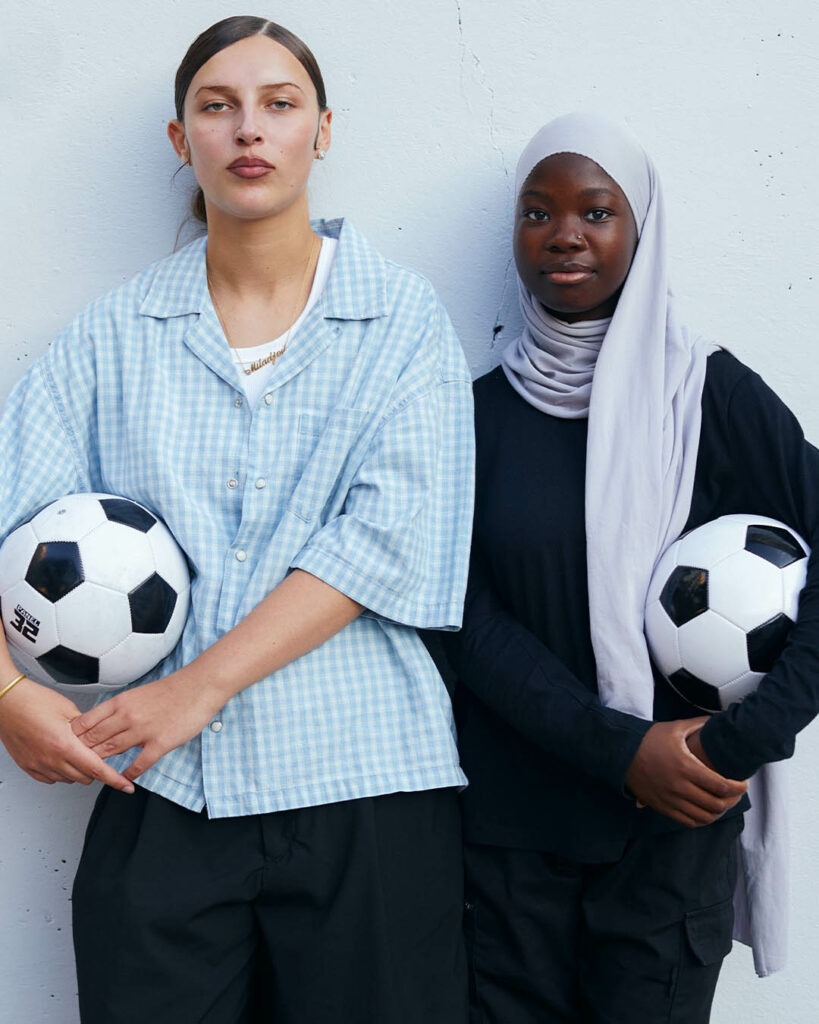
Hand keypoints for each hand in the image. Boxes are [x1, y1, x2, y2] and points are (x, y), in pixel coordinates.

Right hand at [0, 677, 133, 790]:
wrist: (7, 703)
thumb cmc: (33, 701)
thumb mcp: (68, 709)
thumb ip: (86, 727)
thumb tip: (98, 735)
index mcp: (64, 745)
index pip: (96, 769)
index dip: (114, 779)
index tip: (126, 786)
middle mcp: (51, 759)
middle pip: (85, 777)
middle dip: (96, 770)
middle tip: (98, 755)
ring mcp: (38, 765)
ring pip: (68, 779)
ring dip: (78, 771)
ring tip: (77, 752)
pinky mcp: (28, 767)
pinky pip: (51, 779)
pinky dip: (61, 772)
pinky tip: (62, 758)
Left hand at [71, 669, 221, 781]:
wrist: (199, 686)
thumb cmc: (172, 690)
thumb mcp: (139, 694)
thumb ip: (121, 709)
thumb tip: (104, 722)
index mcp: (121, 702)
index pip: (86, 722)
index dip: (73, 736)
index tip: (68, 746)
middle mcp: (128, 716)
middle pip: (94, 739)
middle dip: (81, 753)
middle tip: (74, 765)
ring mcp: (143, 730)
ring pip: (112, 751)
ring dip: (101, 764)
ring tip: (94, 774)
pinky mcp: (160, 743)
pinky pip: (138, 764)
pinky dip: (128, 774)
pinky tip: (124, 779)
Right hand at [626, 717, 747, 827]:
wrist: (621, 754)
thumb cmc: (649, 739)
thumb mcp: (675, 728)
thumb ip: (699, 725)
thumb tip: (719, 721)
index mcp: (686, 767)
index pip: (721, 785)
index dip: (738, 788)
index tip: (743, 783)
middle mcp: (679, 787)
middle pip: (716, 804)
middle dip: (732, 800)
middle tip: (736, 793)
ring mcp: (670, 800)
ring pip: (704, 817)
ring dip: (718, 812)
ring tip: (723, 803)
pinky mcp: (662, 807)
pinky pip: (688, 821)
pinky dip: (702, 820)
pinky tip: (706, 811)